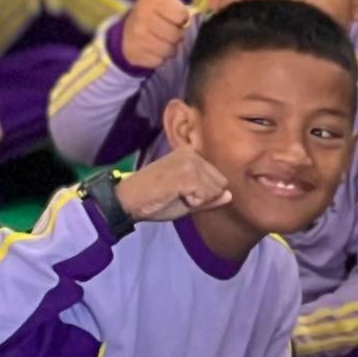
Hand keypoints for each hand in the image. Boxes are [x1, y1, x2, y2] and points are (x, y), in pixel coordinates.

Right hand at [112, 146, 231, 222]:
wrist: (128, 201)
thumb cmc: (155, 200)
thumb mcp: (187, 200)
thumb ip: (209, 198)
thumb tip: (229, 195)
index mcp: (192, 155)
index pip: (219, 180)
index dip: (204, 195)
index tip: (182, 193)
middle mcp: (192, 153)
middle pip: (220, 184)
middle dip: (203, 197)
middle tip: (177, 195)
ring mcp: (189, 162)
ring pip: (214, 190)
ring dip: (196, 200)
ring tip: (174, 194)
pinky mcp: (185, 173)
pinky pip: (204, 195)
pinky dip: (192, 203)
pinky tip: (174, 196)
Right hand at [123, 0, 192, 71]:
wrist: (128, 33)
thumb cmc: (151, 9)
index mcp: (152, 1)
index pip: (181, 14)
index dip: (181, 16)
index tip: (173, 13)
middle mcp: (142, 18)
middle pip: (177, 34)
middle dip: (176, 32)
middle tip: (166, 25)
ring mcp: (138, 38)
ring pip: (170, 48)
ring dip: (169, 45)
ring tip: (160, 35)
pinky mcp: (137, 55)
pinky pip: (160, 60)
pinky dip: (160, 56)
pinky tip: (152, 46)